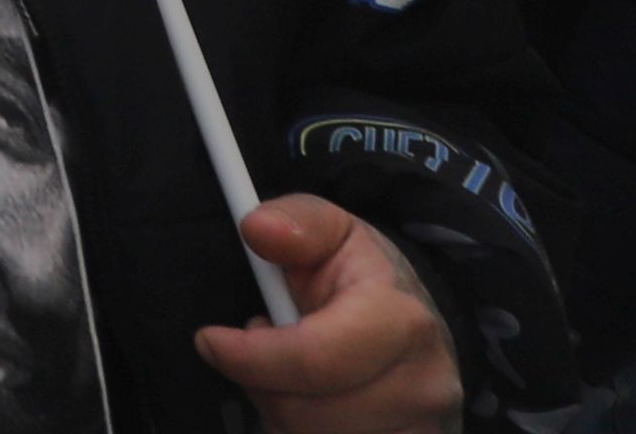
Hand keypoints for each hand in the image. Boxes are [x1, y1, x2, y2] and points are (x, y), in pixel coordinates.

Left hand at [197, 193, 457, 433]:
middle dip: (264, 384)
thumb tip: (258, 229)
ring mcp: (424, 427)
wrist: (419, 326)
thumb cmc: (365, 279)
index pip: (315, 359)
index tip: (210, 341)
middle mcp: (424, 384)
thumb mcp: (332, 231)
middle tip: (263, 355)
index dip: (251, 357)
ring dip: (283, 411)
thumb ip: (295, 222)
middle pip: (307, 413)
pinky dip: (307, 430)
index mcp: (402, 320)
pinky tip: (313, 403)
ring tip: (293, 377)